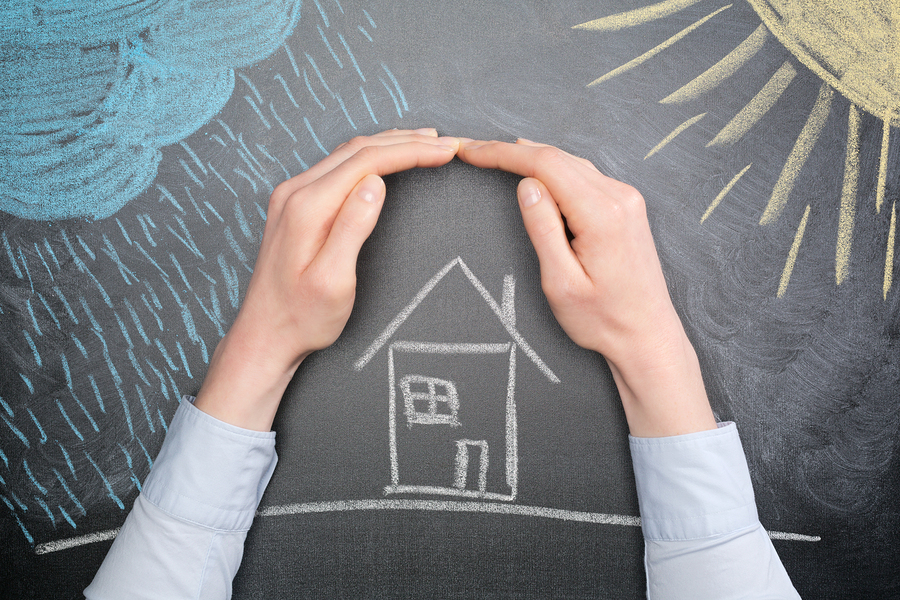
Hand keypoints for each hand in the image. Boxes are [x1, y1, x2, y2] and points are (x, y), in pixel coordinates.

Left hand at [195, 129, 459, 429]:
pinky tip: (386, 159)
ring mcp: (292, 196)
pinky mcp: (295, 205)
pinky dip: (369, 157)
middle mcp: (296, 192)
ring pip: (348, 154)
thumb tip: (375, 183)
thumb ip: (352, 228)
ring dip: (388, 145)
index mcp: (307, 207)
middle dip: (406, 142)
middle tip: (446, 144)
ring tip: (425, 143)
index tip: (446, 151)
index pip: (368, 161)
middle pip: (358, 149)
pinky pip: (337, 167)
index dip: (411, 152)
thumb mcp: (333, 281)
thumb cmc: (302, 317)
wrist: (264, 335)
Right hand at [457, 138, 715, 436]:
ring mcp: (627, 199)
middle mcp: (619, 197)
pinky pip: (585, 175)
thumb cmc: (603, 320)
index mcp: (601, 214)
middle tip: (475, 150)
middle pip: (558, 157)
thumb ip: (543, 229)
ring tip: (497, 156)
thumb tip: (526, 186)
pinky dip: (555, 169)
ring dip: (534, 157)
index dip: (503, 153)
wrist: (648, 336)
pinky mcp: (627, 207)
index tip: (471, 151)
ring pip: (572, 163)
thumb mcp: (561, 282)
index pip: (545, 164)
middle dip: (513, 150)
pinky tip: (536, 172)